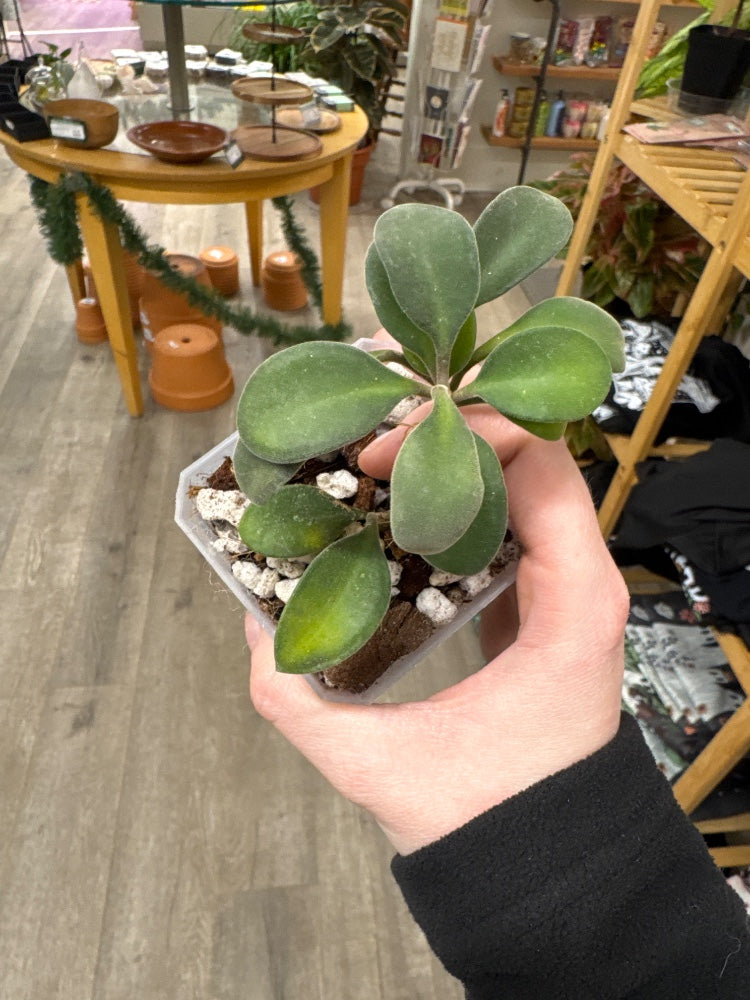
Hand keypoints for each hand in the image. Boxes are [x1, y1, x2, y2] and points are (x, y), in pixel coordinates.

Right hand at [246, 406, 628, 854]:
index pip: (539, 461)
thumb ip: (297, 702)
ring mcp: (570, 584)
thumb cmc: (489, 816)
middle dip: (444, 428)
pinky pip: (509, 517)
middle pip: (530, 452)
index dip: (455, 434)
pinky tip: (398, 501)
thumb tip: (253, 627)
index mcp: (575, 604)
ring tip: (376, 450)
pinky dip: (457, 494)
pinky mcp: (545, 596)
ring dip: (449, 454)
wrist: (548, 861)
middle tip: (367, 435)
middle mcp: (584, 580)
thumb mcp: (379, 763)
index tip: (378, 457)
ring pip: (520, 477)